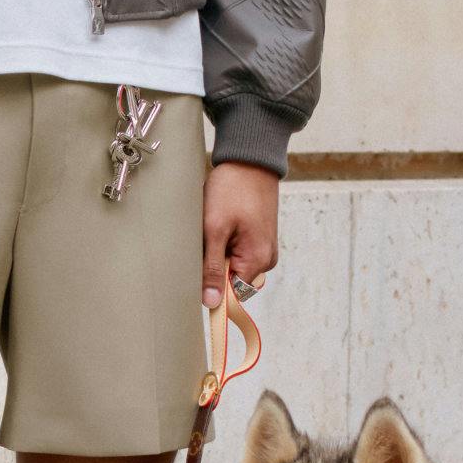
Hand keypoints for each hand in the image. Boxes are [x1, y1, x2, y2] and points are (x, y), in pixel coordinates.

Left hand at [202, 161, 277, 309]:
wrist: (249, 160)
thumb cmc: (232, 190)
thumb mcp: (215, 229)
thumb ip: (212, 268)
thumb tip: (211, 302)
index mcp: (258, 260)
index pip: (233, 294)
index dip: (212, 287)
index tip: (197, 272)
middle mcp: (266, 259)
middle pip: (232, 281)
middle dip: (214, 266)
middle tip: (206, 240)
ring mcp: (264, 248)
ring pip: (232, 266)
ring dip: (218, 254)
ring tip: (215, 228)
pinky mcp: (258, 238)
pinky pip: (237, 252)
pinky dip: (225, 243)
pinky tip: (221, 225)